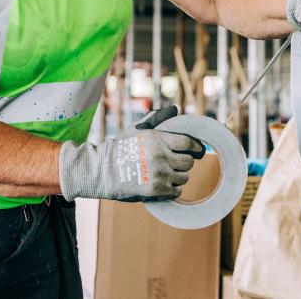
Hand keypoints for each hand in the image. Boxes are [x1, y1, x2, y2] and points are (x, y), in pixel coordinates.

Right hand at [58, 105, 204, 201]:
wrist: (103, 170)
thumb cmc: (121, 148)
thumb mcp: (138, 129)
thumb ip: (157, 118)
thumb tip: (175, 110)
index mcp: (158, 139)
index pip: (188, 143)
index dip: (196, 147)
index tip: (197, 150)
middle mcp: (160, 156)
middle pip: (189, 162)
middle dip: (185, 163)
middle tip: (176, 163)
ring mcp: (159, 174)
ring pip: (184, 177)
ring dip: (179, 176)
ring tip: (167, 173)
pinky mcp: (155, 190)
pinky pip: (177, 191)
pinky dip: (173, 189)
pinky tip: (165, 184)